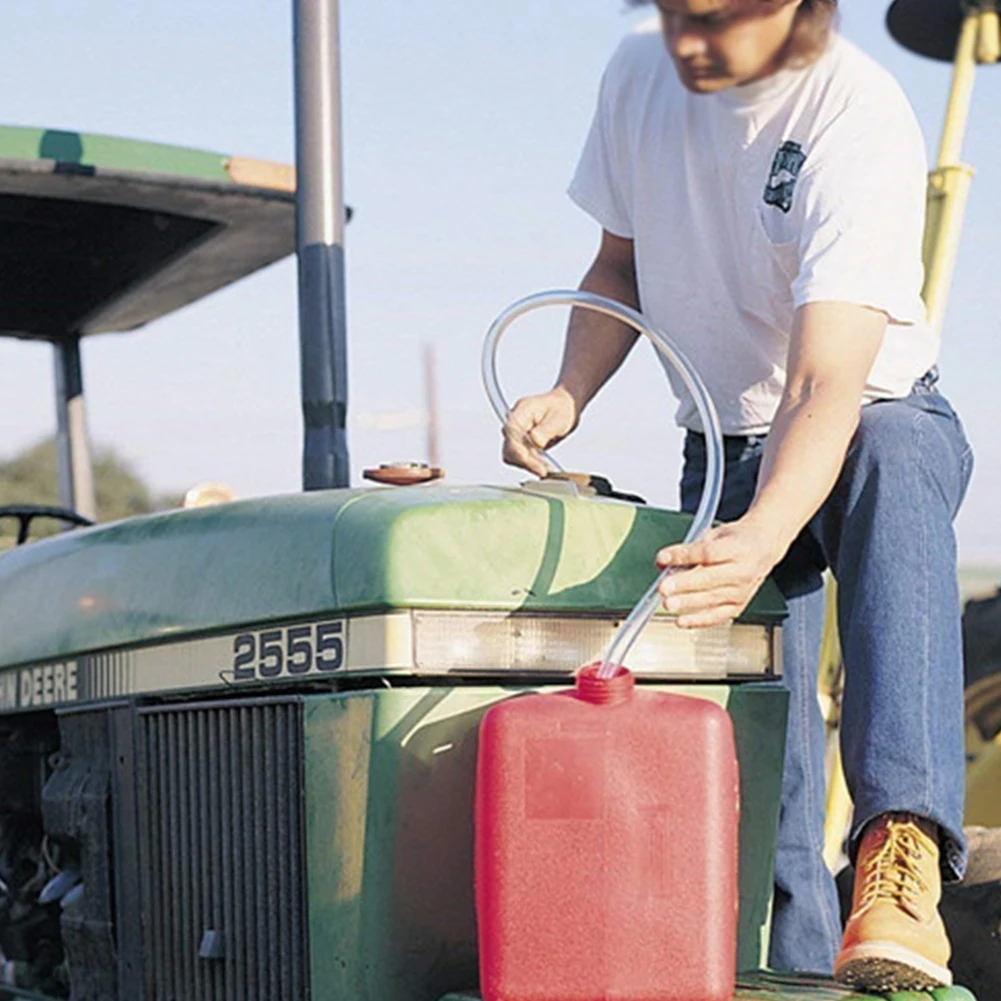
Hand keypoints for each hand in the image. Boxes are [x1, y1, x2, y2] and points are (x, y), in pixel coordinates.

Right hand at [502, 386, 578, 477]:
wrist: (564, 409)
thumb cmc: (561, 408)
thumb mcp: (559, 417)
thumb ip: (546, 429)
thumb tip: (535, 441)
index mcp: (522, 410)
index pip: (510, 430)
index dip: (516, 446)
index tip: (526, 458)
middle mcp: (515, 422)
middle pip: (509, 446)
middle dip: (525, 460)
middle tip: (542, 469)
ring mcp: (517, 434)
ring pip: (512, 456)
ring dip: (528, 464)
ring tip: (546, 468)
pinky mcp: (521, 444)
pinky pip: (520, 459)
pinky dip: (531, 464)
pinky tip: (543, 466)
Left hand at [655, 516, 786, 627]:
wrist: (764, 547)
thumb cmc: (738, 540)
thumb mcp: (716, 534)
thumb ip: (690, 548)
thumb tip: (664, 563)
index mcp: (736, 548)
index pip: (707, 553)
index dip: (683, 556)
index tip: (663, 558)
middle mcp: (742, 571)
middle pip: (709, 579)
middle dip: (683, 585)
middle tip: (664, 588)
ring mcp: (742, 590)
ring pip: (712, 599)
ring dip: (687, 603)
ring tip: (668, 604)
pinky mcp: (739, 605)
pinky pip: (718, 616)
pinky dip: (698, 620)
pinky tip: (681, 620)